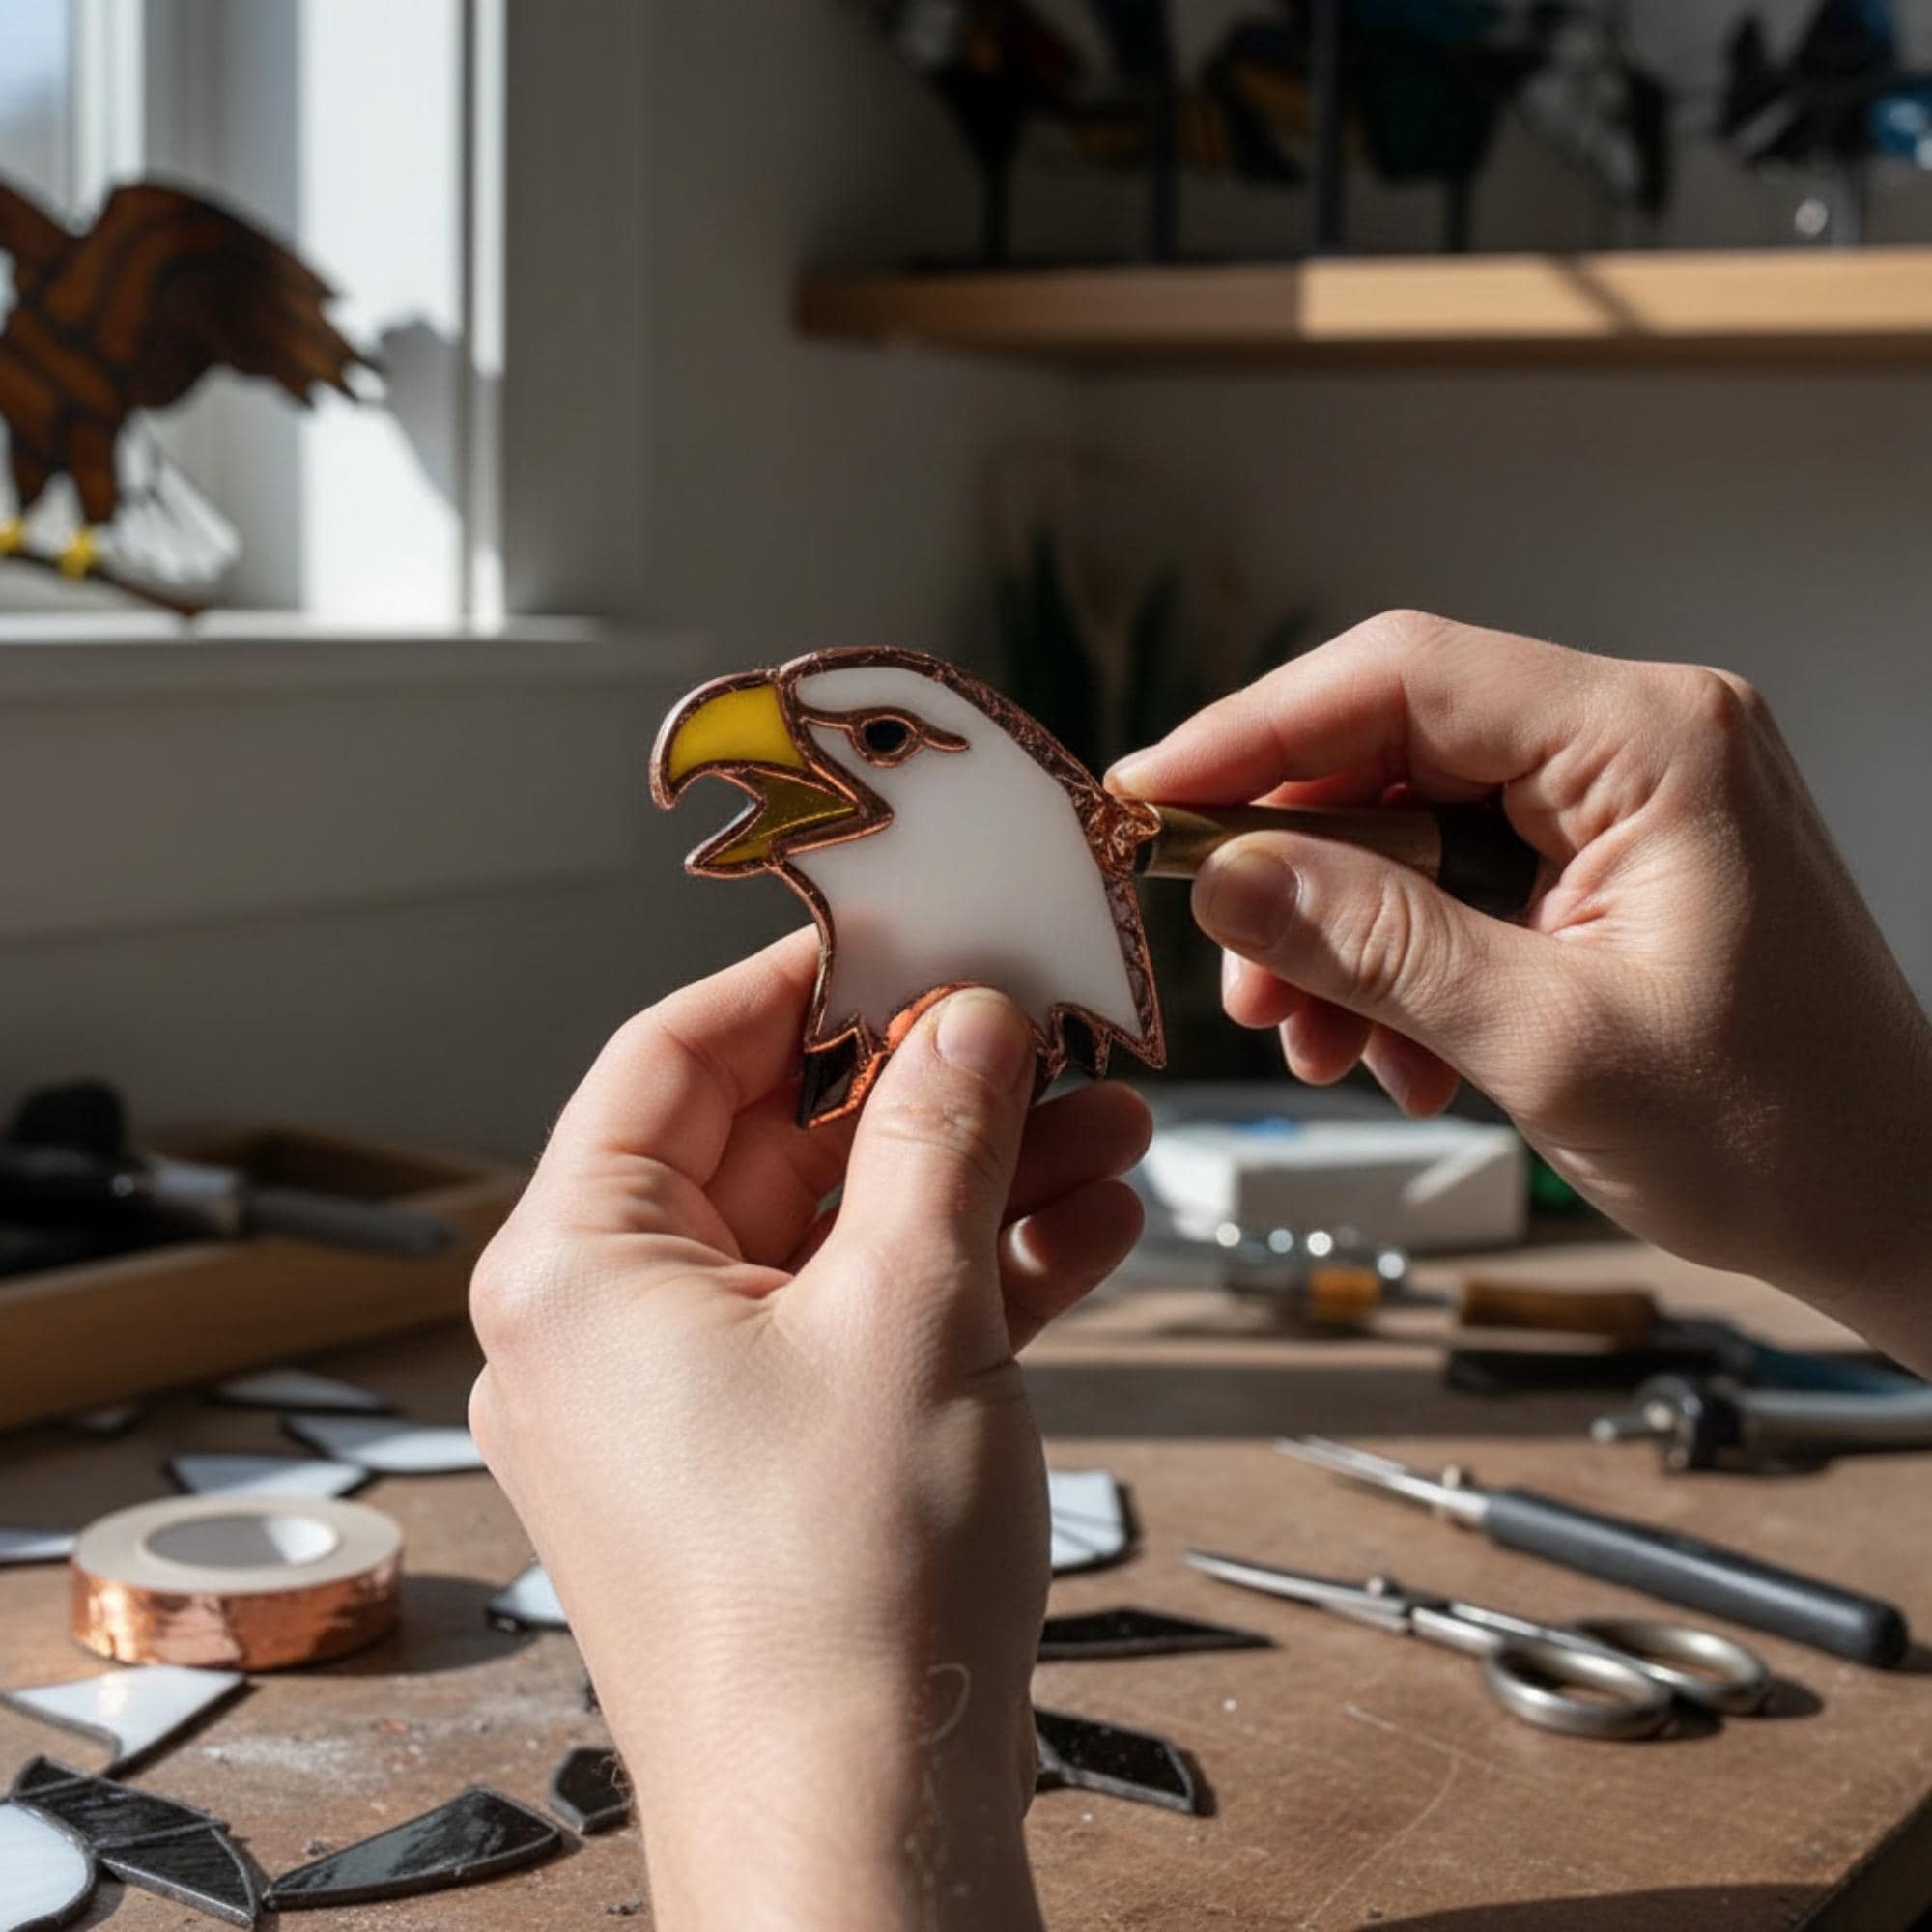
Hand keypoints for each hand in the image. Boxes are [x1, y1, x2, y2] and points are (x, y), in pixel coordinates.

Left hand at [468, 930, 1149, 1931]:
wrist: (860, 1838)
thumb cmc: (838, 1605)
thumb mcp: (913, 1309)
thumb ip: (941, 1134)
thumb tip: (971, 1019)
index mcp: (577, 1269)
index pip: (674, 1056)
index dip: (797, 982)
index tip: (903, 936)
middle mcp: (611, 1329)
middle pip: (774, 1143)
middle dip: (926, 1091)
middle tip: (1036, 1033)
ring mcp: (689, 1400)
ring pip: (837, 1236)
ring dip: (971, 1181)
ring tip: (1103, 1131)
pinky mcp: (766, 1459)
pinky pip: (860, 1323)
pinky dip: (963, 1275)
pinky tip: (1089, 1230)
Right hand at [1111, 611, 1931, 1367]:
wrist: (1897, 1206)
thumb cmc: (1778, 1132)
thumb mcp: (1547, 1043)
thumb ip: (1377, 946)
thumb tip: (1226, 878)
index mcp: (1648, 741)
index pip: (1403, 675)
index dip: (1253, 730)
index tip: (1148, 802)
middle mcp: (1638, 740)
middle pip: (1394, 749)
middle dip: (1297, 868)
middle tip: (1239, 978)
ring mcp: (1627, 801)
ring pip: (1413, 825)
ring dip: (1343, 934)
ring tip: (1322, 1044)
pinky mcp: (1612, 862)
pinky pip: (1460, 881)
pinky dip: (1403, 963)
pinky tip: (1397, 1052)